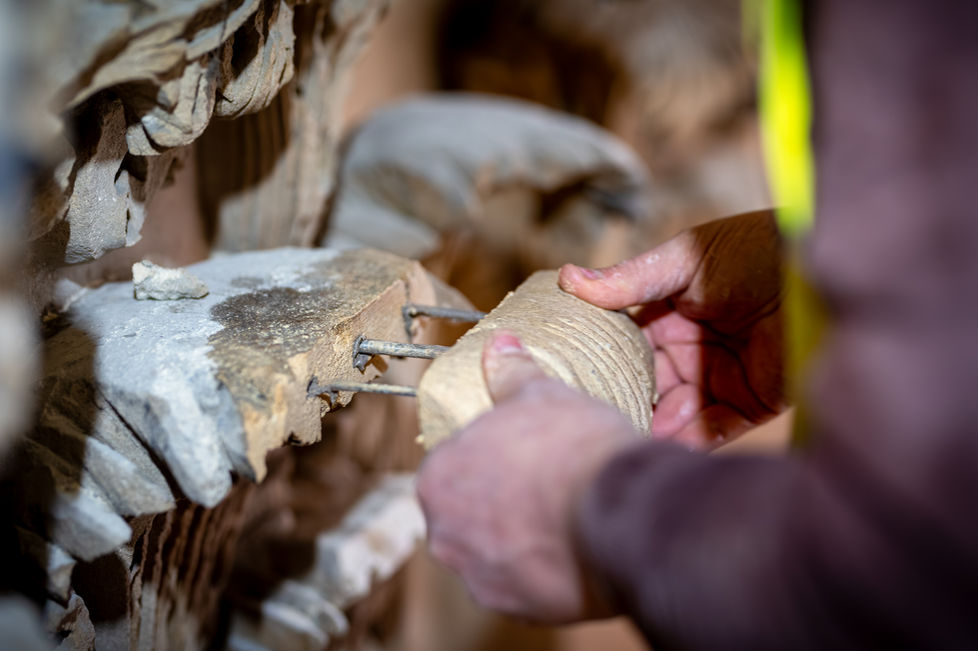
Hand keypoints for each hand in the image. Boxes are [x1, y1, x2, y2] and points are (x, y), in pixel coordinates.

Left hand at [416, 331, 637, 622]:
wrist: (622, 510)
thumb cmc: (574, 449)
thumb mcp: (542, 396)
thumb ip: (511, 373)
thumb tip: (500, 345)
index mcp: (439, 478)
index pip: (454, 467)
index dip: (490, 459)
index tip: (520, 457)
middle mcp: (445, 533)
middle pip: (466, 513)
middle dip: (498, 502)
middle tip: (542, 486)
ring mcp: (477, 575)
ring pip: (492, 552)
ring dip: (517, 539)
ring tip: (560, 517)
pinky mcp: (514, 607)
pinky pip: (520, 584)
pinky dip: (540, 569)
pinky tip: (570, 547)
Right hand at [559, 210, 786, 448]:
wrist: (824, 271)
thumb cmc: (756, 250)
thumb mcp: (685, 260)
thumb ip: (630, 279)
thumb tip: (568, 278)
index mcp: (670, 312)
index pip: (624, 342)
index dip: (599, 358)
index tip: (568, 376)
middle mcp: (691, 348)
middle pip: (645, 383)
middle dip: (622, 401)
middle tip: (590, 418)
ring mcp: (719, 377)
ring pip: (673, 411)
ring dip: (650, 424)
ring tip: (620, 435)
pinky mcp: (750, 403)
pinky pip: (712, 430)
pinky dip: (688, 440)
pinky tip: (660, 444)